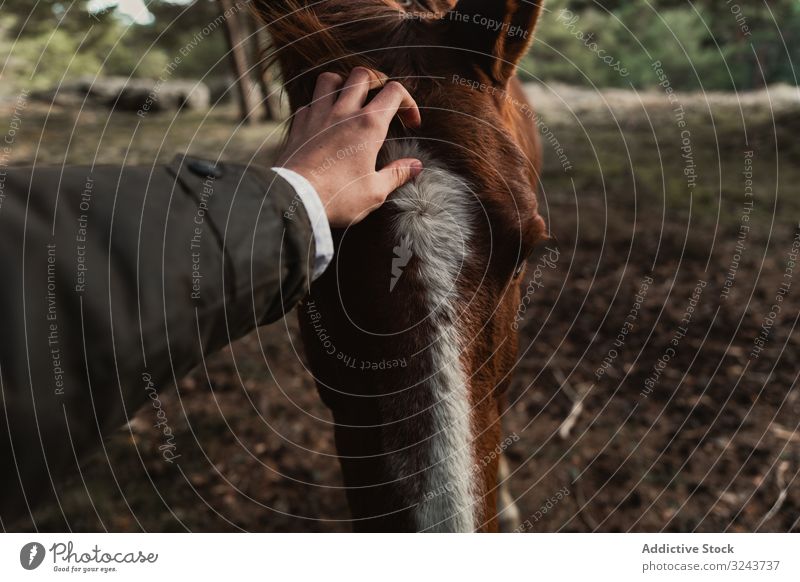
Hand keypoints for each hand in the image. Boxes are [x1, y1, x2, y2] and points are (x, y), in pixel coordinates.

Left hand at [275, 67, 422, 227]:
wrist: (295, 199)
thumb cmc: (338, 197)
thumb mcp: (375, 191)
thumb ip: (397, 174)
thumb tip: (415, 166)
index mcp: (369, 126)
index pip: (394, 92)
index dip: (409, 103)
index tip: (411, 124)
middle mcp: (344, 112)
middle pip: (363, 75)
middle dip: (378, 81)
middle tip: (383, 99)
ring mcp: (318, 116)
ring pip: (331, 79)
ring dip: (344, 83)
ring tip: (351, 99)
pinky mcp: (299, 125)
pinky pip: (309, 102)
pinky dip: (319, 105)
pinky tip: (324, 121)